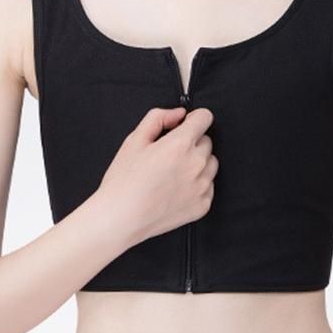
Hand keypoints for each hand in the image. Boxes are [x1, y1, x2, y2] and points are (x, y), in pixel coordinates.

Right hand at [98, 106, 217, 245]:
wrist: (120, 218)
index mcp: (180, 145)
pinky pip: (208, 186)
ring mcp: (201, 187)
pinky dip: (197, 184)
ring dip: (197, 163)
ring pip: (211, 163)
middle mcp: (196, 164)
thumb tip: (178, 114)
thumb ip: (158, 118)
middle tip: (169, 155)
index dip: (193, 119)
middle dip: (191, 143)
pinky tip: (176, 189)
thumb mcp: (134, 140)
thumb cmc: (124, 181)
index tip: (184, 126)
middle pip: (207, 142)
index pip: (205, 117)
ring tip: (173, 173)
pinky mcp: (203, 205)